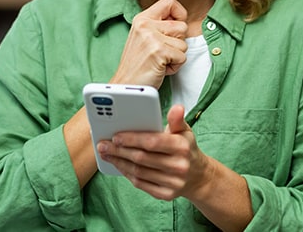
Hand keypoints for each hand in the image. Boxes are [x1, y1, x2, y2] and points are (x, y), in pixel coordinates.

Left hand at [97, 104, 213, 200]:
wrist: (199, 177)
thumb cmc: (186, 149)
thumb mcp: (185, 132)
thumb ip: (177, 120)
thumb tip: (177, 108)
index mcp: (182, 147)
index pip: (152, 142)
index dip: (132, 139)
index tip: (115, 136)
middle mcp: (179, 166)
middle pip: (142, 158)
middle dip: (119, 151)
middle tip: (103, 145)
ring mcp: (173, 182)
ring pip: (139, 172)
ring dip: (119, 162)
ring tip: (106, 154)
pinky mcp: (166, 194)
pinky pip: (141, 184)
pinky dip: (127, 174)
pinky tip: (119, 165)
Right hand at [111, 0, 187, 88]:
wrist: (125, 85)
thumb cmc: (138, 64)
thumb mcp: (143, 36)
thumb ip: (159, 25)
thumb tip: (181, 19)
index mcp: (142, 18)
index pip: (170, 1)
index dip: (179, 14)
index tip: (173, 28)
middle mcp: (145, 24)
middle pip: (182, 25)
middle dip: (177, 42)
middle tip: (161, 52)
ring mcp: (152, 38)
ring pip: (184, 43)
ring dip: (176, 56)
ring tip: (160, 61)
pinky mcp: (159, 51)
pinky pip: (182, 57)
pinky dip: (175, 66)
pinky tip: (160, 68)